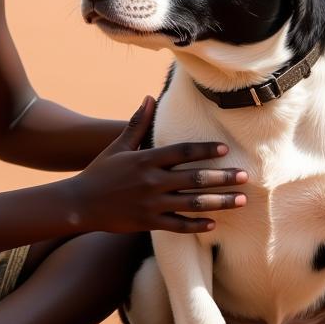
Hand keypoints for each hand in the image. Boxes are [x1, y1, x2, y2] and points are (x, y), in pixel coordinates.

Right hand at [71, 96, 245, 233]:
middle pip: (194, 178)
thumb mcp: (118, 146)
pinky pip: (178, 226)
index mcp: (146, 159)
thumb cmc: (100, 171)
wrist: (79, 203)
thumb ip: (137, 123)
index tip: (225, 150)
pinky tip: (213, 224)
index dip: (205, 150)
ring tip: (241, 201)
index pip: (182, 152)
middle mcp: (152, 181)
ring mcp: (151, 204)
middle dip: (222, 177)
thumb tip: (150, 96)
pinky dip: (197, 226)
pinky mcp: (148, 222)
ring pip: (192, 203)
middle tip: (245, 176)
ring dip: (219, 201)